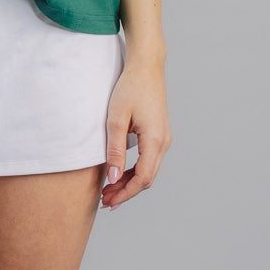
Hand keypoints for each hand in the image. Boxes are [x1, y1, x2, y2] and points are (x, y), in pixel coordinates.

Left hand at [100, 55, 170, 207]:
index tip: (108, 202)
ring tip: (109, 191)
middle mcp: (163, 142)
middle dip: (126, 192)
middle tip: (105, 201)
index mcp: (155, 140)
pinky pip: (149, 160)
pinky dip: (134, 171)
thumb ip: (114, 150)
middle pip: (147, 179)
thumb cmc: (130, 88)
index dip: (125, 193)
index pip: (142, 178)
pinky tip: (119, 175)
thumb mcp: (115, 119)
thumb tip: (113, 178)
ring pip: (148, 171)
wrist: (146, 67)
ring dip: (130, 183)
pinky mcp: (159, 135)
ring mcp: (163, 139)